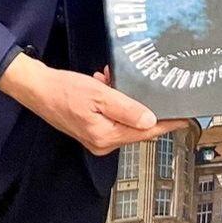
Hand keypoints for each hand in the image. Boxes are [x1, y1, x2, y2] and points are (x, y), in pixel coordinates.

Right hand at [0, 53, 187, 153]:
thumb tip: (151, 120)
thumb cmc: (64, 90)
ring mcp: (96, 138)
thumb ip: (127, 108)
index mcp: (107, 137)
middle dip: (141, 104)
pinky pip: (111, 116)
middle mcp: (103, 142)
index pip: (146, 132)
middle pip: (136, 127)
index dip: (167, 124)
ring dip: (124, 99)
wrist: (37, 89)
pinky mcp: (90, 129)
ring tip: (112, 79)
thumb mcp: (100, 95)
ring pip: (124, 119)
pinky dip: (112, 101)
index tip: (184, 118)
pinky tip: (104, 84)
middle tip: (146, 84)